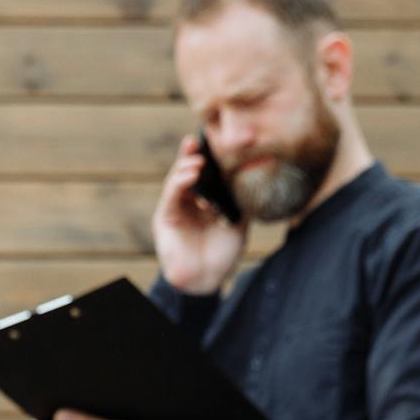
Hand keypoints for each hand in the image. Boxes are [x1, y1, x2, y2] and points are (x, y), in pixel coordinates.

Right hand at [153, 134, 245, 295]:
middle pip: (188, 172)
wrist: (207, 279)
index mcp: (206, 200)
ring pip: (177, 180)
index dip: (209, 158)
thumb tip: (253, 176)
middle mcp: (190, 201)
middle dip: (192, 155)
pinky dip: (180, 183)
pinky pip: (172, 195)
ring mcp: (177, 208)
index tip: (214, 141)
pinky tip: (191, 174)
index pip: (206, 174)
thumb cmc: (222, 254)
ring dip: (186, 167)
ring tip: (198, 160)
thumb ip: (240, 200)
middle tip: (198, 141)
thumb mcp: (238, 222)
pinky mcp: (165, 217)